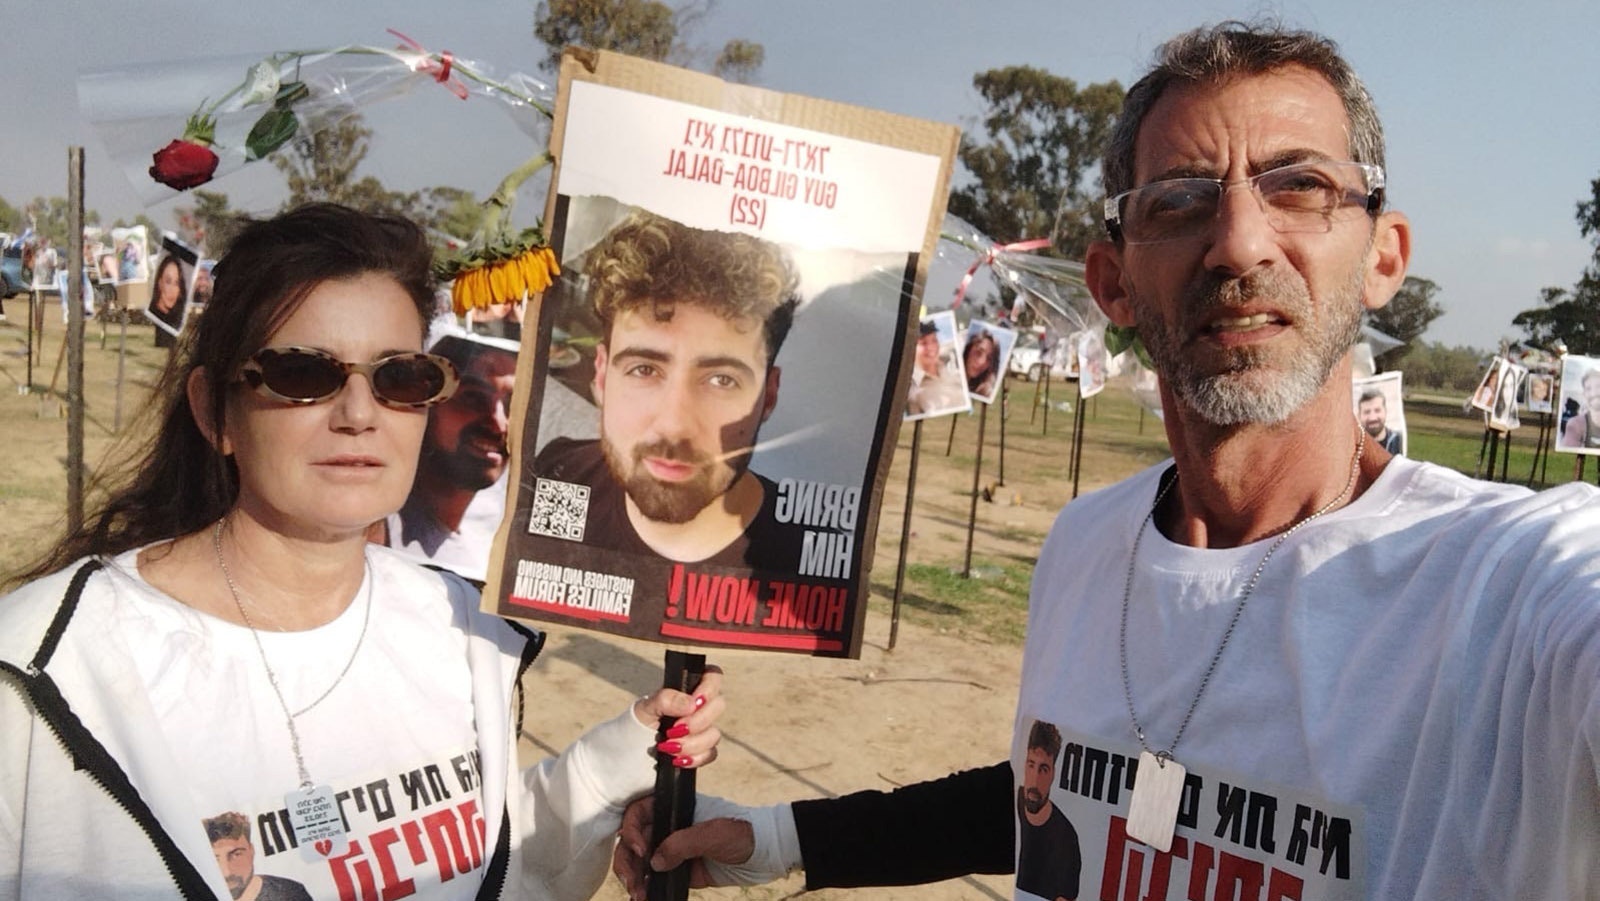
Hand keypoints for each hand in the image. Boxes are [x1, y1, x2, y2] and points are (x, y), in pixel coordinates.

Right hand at [612, 794, 753, 900]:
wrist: (765, 854)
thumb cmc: (742, 831)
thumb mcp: (713, 833)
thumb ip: (682, 844)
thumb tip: (654, 862)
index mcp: (673, 808)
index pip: (638, 813)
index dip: (631, 830)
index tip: (640, 849)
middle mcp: (668, 827)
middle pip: (632, 840)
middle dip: (626, 861)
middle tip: (632, 881)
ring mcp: (671, 849)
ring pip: (639, 861)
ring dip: (633, 878)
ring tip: (638, 895)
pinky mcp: (678, 870)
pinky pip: (654, 878)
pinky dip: (645, 888)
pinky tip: (643, 897)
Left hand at [632, 665, 724, 767]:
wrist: (627, 756)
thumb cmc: (635, 726)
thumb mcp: (645, 708)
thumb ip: (666, 699)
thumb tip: (691, 704)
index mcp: (685, 690)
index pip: (712, 676)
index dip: (709, 688)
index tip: (694, 703)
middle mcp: (697, 708)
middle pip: (719, 705)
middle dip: (697, 722)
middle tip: (673, 730)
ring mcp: (701, 730)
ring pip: (714, 734)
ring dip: (692, 744)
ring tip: (667, 747)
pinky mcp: (700, 751)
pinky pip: (710, 754)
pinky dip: (694, 758)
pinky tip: (676, 760)